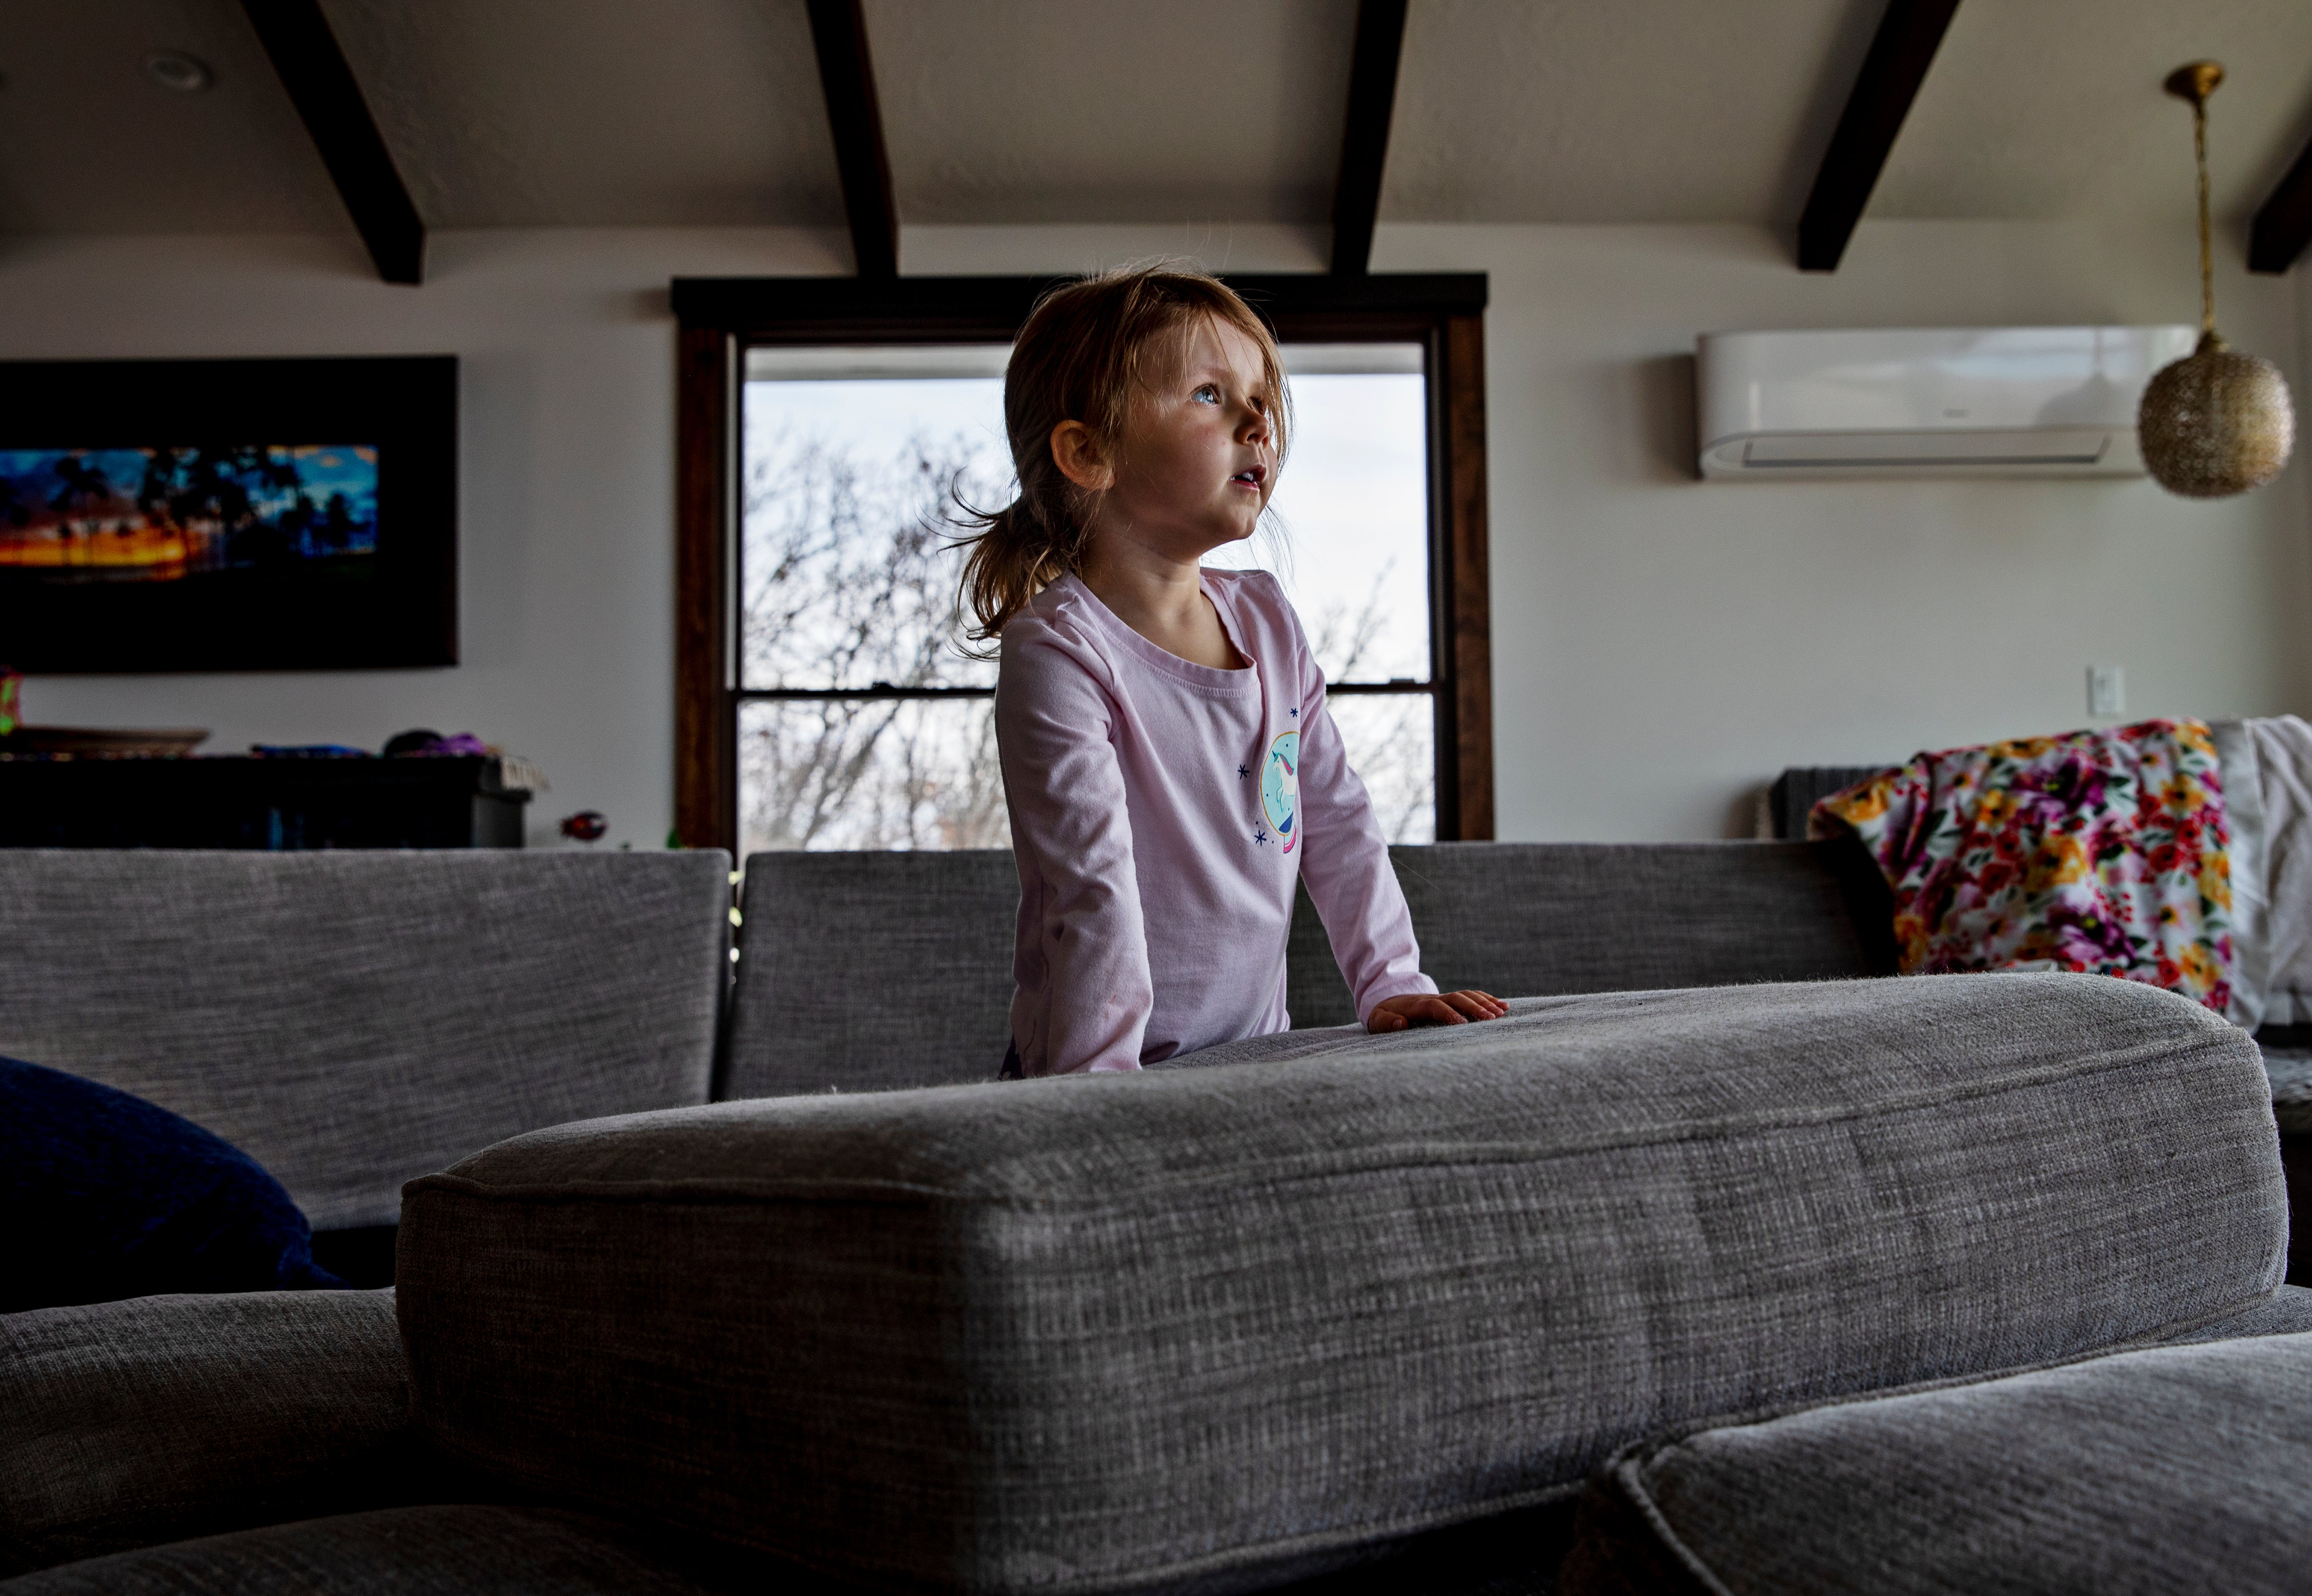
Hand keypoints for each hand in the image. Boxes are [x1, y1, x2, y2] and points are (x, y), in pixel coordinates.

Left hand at [1367, 989, 1507, 1032]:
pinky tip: (1502, 1006)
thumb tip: (1400, 1023)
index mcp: (1416, 1006)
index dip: (1448, 1014)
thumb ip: (1386, 1022)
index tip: (1463, 1024)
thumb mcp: (1377, 1020)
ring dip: (1485, 1002)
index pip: (1435, 1006)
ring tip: (1503, 1012)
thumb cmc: (1382, 1015)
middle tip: (1492, 1019)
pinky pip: (1470, 996)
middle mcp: (1433, 998)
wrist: (1387, 1000)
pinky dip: (1486, 999)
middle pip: (1456, 998)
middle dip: (1475, 1007)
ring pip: (1466, 995)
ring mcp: (1442, 998)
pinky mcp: (1449, 1000)